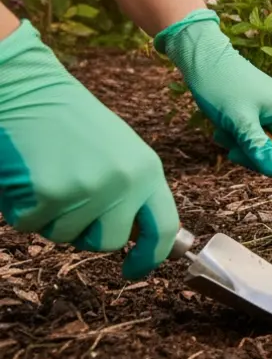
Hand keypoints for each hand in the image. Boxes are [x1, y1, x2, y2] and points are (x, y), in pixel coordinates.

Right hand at [0, 21, 177, 278]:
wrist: (26, 88)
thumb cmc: (67, 121)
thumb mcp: (117, 152)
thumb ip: (131, 190)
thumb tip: (134, 235)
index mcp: (147, 170)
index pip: (165, 228)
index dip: (151, 257)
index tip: (135, 270)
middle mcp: (126, 182)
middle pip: (107, 242)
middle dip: (82, 231)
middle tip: (65, 196)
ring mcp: (90, 189)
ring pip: (64, 235)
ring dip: (47, 215)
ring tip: (45, 172)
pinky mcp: (51, 193)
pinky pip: (30, 224)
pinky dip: (19, 207)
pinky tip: (24, 174)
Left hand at [154, 9, 271, 192]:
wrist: (202, 56)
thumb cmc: (221, 84)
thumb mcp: (238, 120)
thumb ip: (257, 146)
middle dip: (259, 157)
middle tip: (235, 153)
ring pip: (267, 145)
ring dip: (245, 147)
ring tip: (226, 135)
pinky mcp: (259, 109)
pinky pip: (256, 134)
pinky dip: (240, 137)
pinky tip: (224, 127)